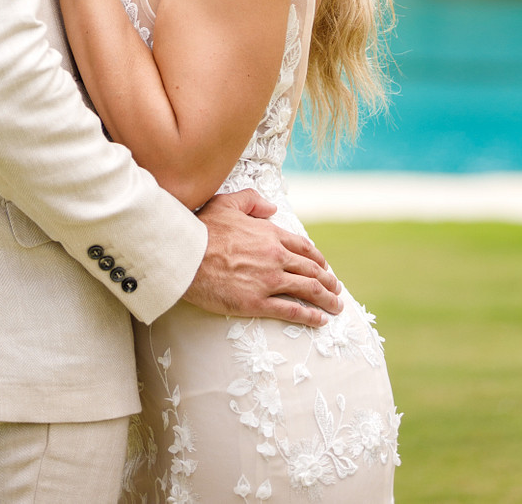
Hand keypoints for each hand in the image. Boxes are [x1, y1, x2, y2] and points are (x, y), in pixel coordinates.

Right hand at [184, 189, 341, 326]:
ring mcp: (268, 280)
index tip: (325, 267)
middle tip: (336, 289)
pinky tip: (320, 320)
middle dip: (328, 281)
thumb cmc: (203, 228)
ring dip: (326, 299)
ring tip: (336, 306)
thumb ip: (252, 201)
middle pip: (311, 270)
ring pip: (307, 290)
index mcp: (270, 234)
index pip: (303, 247)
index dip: (318, 259)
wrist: (186, 255)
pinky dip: (310, 316)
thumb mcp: (227, 203)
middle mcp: (275, 256)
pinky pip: (291, 310)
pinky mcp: (257, 302)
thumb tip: (272, 208)